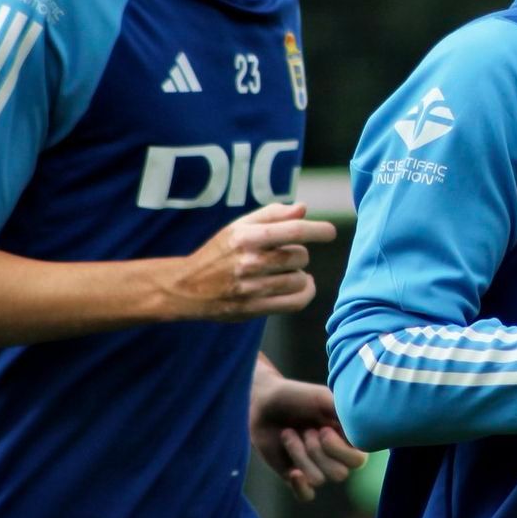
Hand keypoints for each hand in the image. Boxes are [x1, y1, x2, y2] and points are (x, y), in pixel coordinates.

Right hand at [164, 202, 334, 320]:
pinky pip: (296, 302)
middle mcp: (249, 262)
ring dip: (299, 275)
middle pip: (299, 256)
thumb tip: (303, 208)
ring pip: (300, 279)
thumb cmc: (219, 252)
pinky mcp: (254, 309)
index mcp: (246, 237)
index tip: (330, 232)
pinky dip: (305, 293)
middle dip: (299, 254)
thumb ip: (272, 215)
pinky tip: (303, 287)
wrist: (186, 287)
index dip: (317, 230)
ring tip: (286, 272)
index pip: (293, 231)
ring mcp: (251, 288)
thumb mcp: (239, 227)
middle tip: (285, 256)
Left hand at [248, 374, 367, 501]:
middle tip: (306, 430)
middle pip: (340, 474)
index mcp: (348, 437)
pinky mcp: (296, 476)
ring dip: (299, 454)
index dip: (339, 448)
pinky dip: (300, 485)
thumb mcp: (324, 398)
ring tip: (288, 434)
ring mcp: (316, 466)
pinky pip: (306, 495)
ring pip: (318, 479)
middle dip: (317, 451)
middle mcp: (335, 454)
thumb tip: (367, 428)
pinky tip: (292, 471)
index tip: (322, 428)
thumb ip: (348, 414)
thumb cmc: (296, 395)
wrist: (262, 402)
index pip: (359, 460)